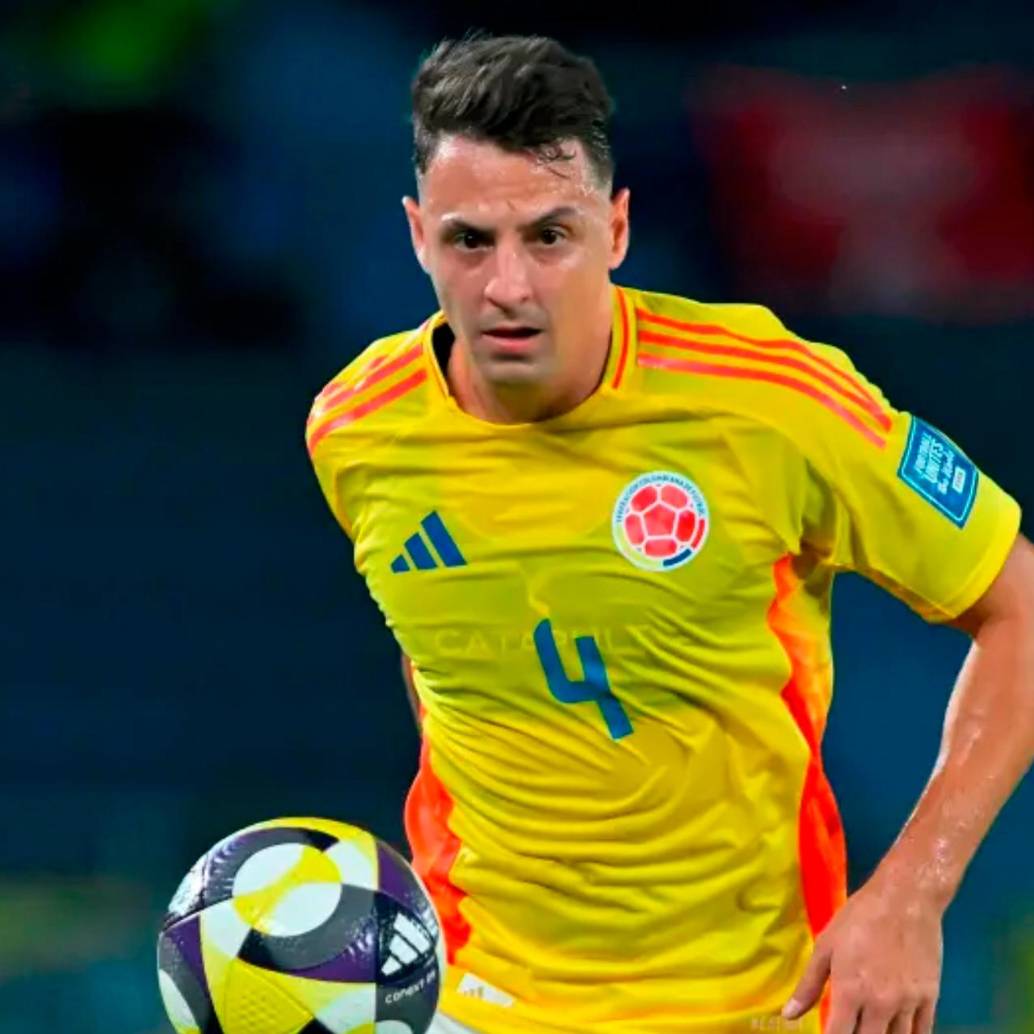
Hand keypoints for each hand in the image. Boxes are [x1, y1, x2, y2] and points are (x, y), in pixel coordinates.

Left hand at [782, 874, 942, 1032]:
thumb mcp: (826, 945)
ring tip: (870, 1027)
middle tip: (849, 1026)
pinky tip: (897, 1032)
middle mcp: (880, 1004)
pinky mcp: (930, 998)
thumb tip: (788, 1015)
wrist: (905, 899)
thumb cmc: (859, 917)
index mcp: (850, 991)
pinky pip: (922, 1033)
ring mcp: (908, 1004)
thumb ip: (808, 984)